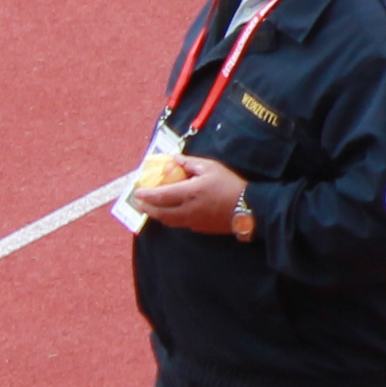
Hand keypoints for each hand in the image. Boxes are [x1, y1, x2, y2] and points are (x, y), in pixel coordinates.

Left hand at [134, 158, 249, 236]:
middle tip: (138, 202)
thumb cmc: (230, 184)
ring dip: (156, 214)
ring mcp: (192, 221)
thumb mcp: (211, 168)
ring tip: (151, 208)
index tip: (136, 191)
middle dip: (145, 207)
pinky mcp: (199, 228)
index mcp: (188, 193)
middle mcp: (185, 210)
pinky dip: (170, 218)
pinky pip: (179, 223)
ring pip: (167, 220)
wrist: (248, 208)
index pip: (159, 196)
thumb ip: (190, 163)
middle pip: (159, 212)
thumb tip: (175, 158)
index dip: (145, 194)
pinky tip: (171, 213)